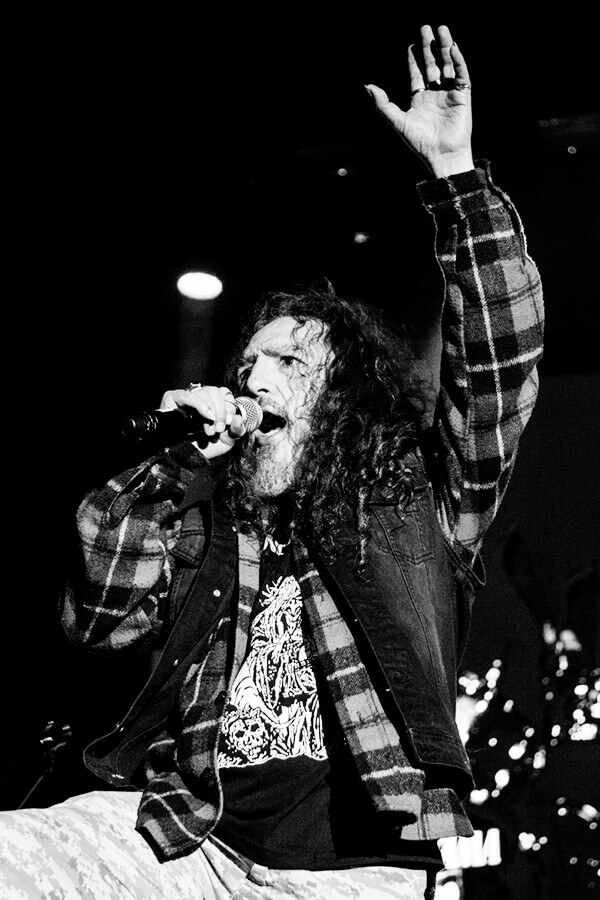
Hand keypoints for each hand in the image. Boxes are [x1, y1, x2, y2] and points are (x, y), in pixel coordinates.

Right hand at [159, 384, 246, 459]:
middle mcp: (201, 398)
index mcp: (214, 404)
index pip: (225, 394)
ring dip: (211, 412)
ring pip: (204, 392)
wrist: (186, 459)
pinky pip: (188, 396)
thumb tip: (239, 418)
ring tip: (209, 431)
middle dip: (221, 411)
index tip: (230, 422)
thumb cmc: (205, 449)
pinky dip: (201, 405)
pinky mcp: (172, 398)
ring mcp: (186, 397)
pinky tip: (207, 416)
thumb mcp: (226, 441)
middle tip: (219, 430)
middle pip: (215, 391)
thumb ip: (237, 430)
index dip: (229, 406)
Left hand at [365, 24, 473, 177]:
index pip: (417, 74)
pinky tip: (453, 47)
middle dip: (429, 47)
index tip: (411, 45)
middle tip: (425, 28)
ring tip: (441, 29)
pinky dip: (458, 61)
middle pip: (432, 65)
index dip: (414, 60)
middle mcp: (434, 94)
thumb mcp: (397, 120)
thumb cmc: (419, 142)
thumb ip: (382, 103)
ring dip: (444, 48)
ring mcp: (449, 94)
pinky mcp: (463, 96)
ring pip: (447, 66)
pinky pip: (461, 74)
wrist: (441, 155)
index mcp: (419, 100)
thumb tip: (367, 86)